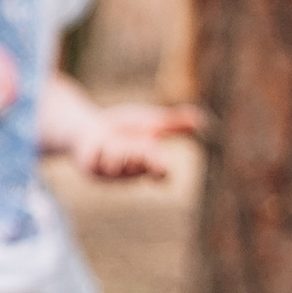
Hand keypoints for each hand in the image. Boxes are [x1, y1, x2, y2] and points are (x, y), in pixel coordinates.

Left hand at [64, 101, 198, 184]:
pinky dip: (100, 148)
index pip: (159, 172)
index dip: (160, 170)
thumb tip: (200, 119)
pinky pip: (99, 160)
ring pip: (119, 162)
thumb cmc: (125, 128)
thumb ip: (174, 122)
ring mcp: (111, 173)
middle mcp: (132, 172)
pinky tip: (98, 143)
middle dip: (143, 154)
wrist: (91, 129)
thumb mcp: (151, 122)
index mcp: (149, 163)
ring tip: (115, 141)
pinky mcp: (92, 170)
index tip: (163, 171)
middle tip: (146, 144)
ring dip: (120, 149)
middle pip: (140, 163)